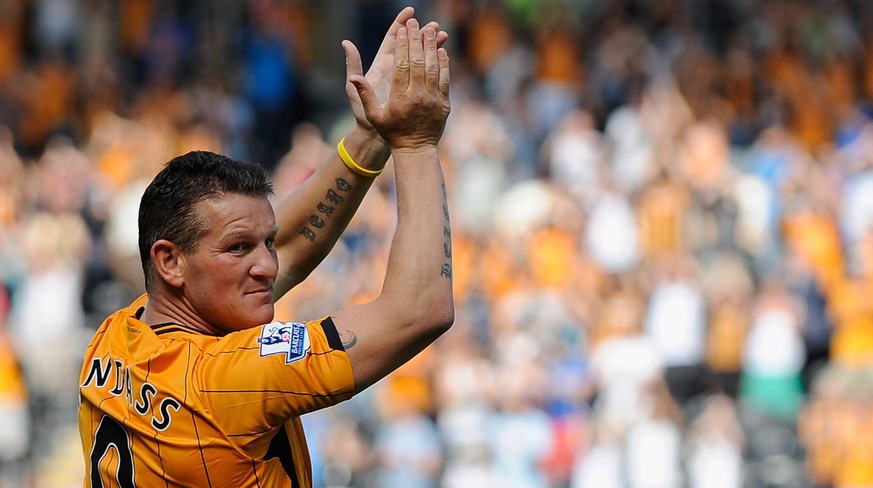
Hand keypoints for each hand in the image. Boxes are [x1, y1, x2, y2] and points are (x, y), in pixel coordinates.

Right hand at [350, 19, 450, 149]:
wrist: (415, 150)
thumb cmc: (391, 132)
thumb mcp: (373, 115)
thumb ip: (364, 94)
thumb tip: (354, 77)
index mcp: (399, 98)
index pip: (402, 65)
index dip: (403, 45)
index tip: (402, 29)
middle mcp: (417, 97)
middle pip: (418, 62)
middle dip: (416, 40)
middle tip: (416, 22)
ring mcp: (432, 100)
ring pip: (433, 68)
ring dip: (432, 47)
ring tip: (430, 29)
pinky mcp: (444, 103)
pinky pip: (444, 79)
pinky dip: (443, 64)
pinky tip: (441, 50)